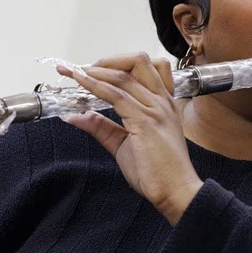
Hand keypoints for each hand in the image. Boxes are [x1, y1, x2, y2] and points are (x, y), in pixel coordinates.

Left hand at [58, 53, 202, 224]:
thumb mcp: (123, 145)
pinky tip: (81, 83)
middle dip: (108, 60)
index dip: (115, 63)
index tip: (90, 68)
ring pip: (123, 76)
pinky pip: (116, 95)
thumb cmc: (158, 172)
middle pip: (138, 61)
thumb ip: (102, 127)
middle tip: (84, 69)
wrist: (176, 192)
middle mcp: (161, 101)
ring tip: (75, 73)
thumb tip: (77, 116)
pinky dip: (95, 86)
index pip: (144, 69)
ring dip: (95, 71)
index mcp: (162, 103)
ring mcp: (155, 109)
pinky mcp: (146, 121)